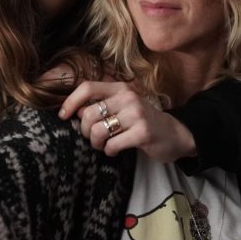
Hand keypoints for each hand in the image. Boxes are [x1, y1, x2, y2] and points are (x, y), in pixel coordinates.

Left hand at [58, 80, 196, 161]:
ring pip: (98, 130)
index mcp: (121, 88)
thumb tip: (75, 112)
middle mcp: (128, 97)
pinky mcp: (142, 132)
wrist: (177, 134)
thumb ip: (102, 106)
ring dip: (96, 143)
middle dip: (84, 131)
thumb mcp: (124, 107)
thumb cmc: (143, 122)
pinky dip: (109, 151)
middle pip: (88, 114)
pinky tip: (115, 151)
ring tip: (104, 145)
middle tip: (93, 138)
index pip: (87, 88)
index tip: (63, 116)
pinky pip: (112, 145)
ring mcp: (136, 114)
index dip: (71, 102)